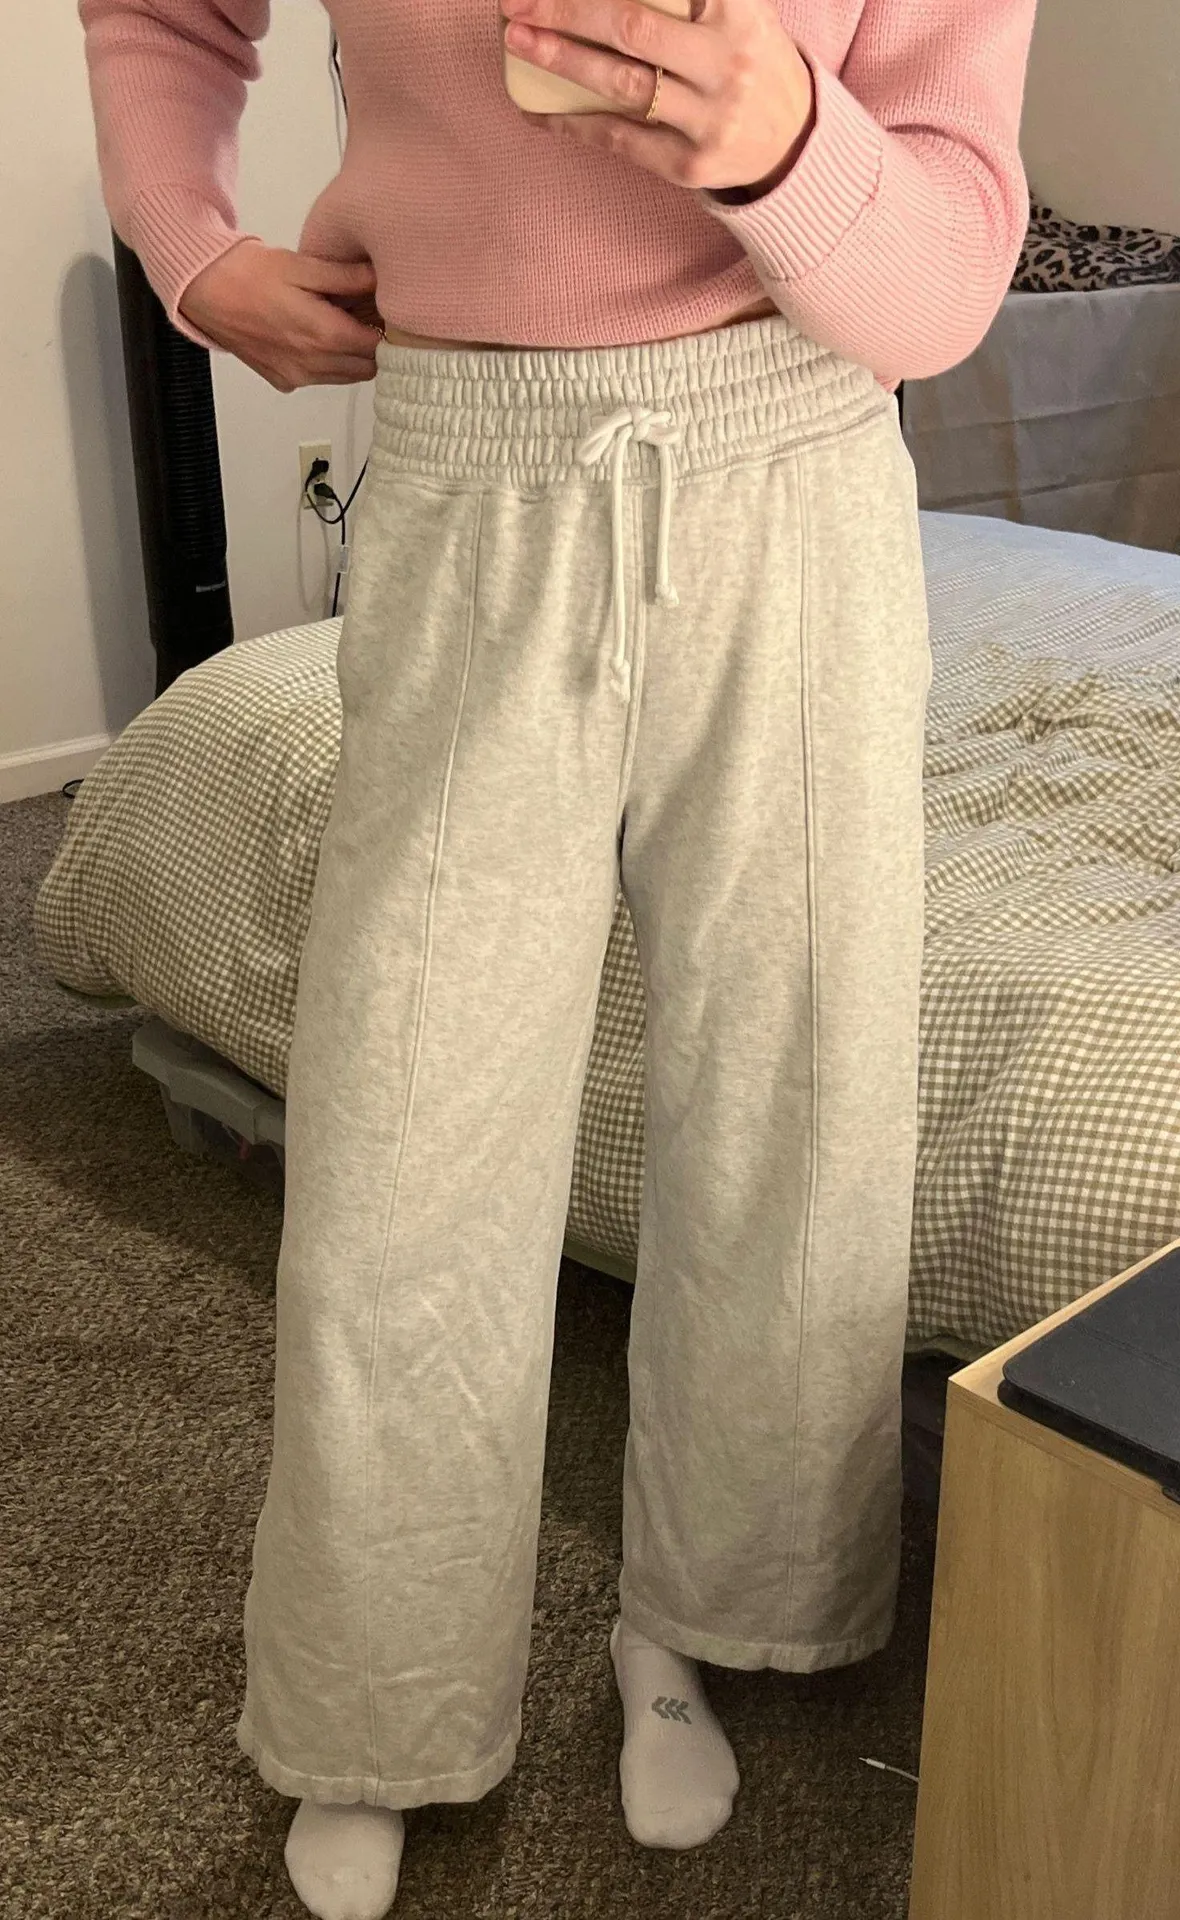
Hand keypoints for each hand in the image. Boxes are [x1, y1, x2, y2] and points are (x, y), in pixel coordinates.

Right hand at [178, 241, 384, 390]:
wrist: (204, 289)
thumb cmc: (247, 273)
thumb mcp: (303, 266)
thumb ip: (347, 277)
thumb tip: (380, 277)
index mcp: (324, 335)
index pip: (378, 346)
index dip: (387, 329)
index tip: (385, 312)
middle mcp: (313, 364)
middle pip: (366, 367)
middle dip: (372, 345)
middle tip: (365, 317)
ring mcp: (297, 376)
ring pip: (345, 377)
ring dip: (351, 357)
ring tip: (340, 324)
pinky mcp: (282, 380)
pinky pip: (319, 379)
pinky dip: (327, 363)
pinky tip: (315, 336)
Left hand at [502, 0, 815, 196]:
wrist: (794, 142)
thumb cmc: (747, 56)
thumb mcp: (737, 7)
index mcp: (739, 9)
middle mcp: (728, 62)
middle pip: (633, 28)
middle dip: (567, 10)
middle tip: (516, 2)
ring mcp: (711, 119)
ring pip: (623, 85)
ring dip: (562, 61)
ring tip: (518, 41)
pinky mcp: (690, 166)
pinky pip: (621, 140)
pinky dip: (574, 123)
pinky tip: (538, 110)